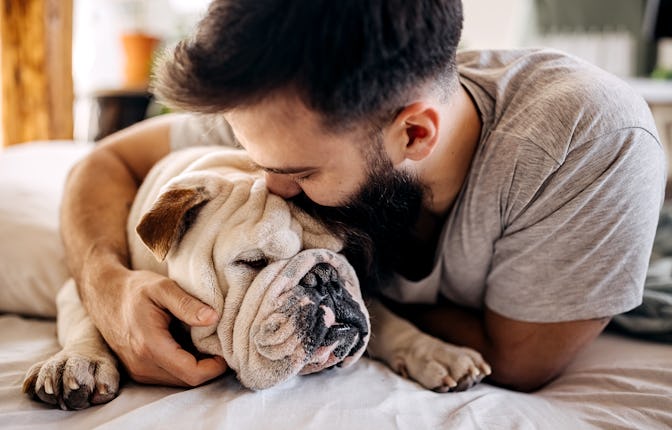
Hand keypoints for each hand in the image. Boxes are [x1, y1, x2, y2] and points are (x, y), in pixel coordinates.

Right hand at [83, 266, 227, 386]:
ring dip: (196, 366)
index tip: (225, 349)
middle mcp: (142, 364)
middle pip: (187, 380)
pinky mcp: (137, 370)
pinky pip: (168, 375)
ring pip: (179, 380)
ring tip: (205, 343)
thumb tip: (213, 318)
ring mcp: (138, 370)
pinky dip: (183, 365)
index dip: (214, 366)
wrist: (104, 294)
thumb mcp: (163, 287)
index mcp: (150, 346)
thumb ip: (187, 304)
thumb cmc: (134, 289)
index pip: (191, 373)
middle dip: (208, 367)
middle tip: (219, 344)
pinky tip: (189, 345)